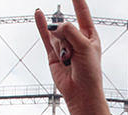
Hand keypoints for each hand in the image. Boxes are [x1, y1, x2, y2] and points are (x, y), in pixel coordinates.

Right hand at [33, 0, 108, 114]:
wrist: (80, 93)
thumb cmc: (89, 72)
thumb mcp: (85, 47)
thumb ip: (69, 31)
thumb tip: (52, 25)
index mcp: (89, 35)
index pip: (83, 12)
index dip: (77, 1)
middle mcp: (76, 38)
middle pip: (66, 26)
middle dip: (67, 39)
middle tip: (74, 55)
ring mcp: (64, 45)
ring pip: (56, 36)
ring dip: (61, 49)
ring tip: (69, 62)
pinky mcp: (53, 54)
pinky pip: (45, 36)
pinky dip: (41, 25)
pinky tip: (38, 13)